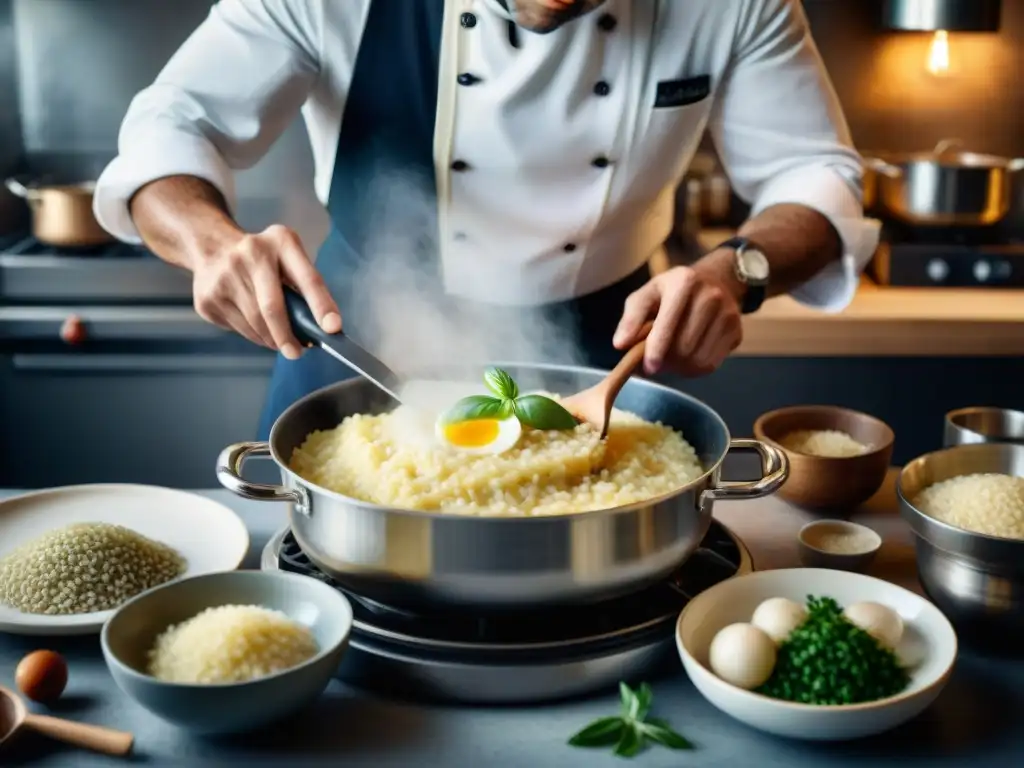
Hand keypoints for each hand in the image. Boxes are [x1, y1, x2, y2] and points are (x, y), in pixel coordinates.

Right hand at [191, 224, 340, 358]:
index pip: (307, 278)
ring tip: (280, 340)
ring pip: (255, 324)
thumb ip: (303, 286)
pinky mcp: (207, 298)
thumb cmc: (264, 258)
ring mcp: (224, 276)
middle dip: (288, 337)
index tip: (332, 328)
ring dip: (272, 339)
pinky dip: (254, 335)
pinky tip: (257, 327)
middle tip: (297, 352)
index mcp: (281, 242)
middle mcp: (250, 254)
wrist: (212, 247)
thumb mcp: (288, 256)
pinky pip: (239, 329)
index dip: (321, 305)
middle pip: (272, 309)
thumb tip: (319, 329)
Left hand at [612, 264, 742, 375]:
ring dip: (679, 367)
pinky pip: (711, 365)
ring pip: (697, 360)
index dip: (656, 348)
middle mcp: (711, 296)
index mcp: (684, 282)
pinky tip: (686, 357)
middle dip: (666, 360)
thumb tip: (620, 344)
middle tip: (655, 361)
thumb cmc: (674, 291)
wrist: (717, 281)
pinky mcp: (736, 332)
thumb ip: (631, 317)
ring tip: (670, 357)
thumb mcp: (648, 293)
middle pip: (683, 347)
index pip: (668, 323)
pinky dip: (693, 368)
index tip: (648, 366)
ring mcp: (728, 315)